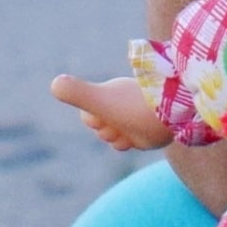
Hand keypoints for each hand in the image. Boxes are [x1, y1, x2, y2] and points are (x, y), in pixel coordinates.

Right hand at [49, 73, 168, 151]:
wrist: (172, 113)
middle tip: (125, 120)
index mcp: (108, 94)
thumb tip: (54, 84)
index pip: (87, 116)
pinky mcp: (144, 128)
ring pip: (114, 138)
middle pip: (100, 129)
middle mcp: (118, 103)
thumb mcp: (100, 100)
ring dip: (121, 139)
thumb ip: (76, 92)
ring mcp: (131, 116)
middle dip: (109, 131)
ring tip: (136, 127)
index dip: (94, 119)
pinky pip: (130, 142)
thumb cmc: (133, 106)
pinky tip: (142, 135)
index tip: (107, 114)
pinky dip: (134, 142)